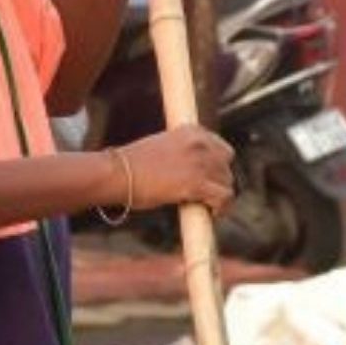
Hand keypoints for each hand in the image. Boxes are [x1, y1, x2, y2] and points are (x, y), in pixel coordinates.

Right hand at [120, 125, 234, 214]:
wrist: (118, 173)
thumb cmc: (132, 165)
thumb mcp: (163, 147)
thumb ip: (183, 152)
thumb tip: (193, 171)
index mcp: (192, 130)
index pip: (221, 148)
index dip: (217, 166)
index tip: (210, 179)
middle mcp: (200, 143)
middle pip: (226, 165)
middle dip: (218, 181)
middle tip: (207, 196)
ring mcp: (200, 163)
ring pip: (227, 182)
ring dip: (219, 195)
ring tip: (207, 206)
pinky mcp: (197, 184)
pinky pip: (225, 197)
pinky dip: (222, 207)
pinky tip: (213, 213)